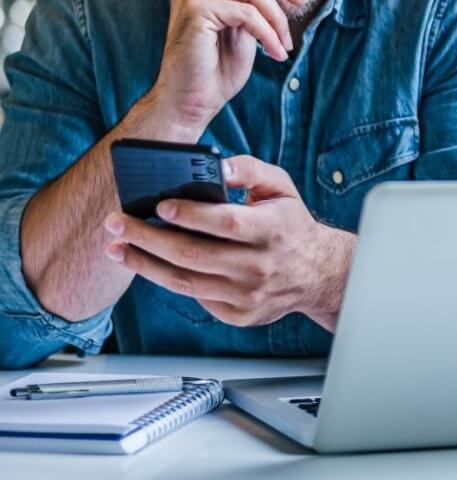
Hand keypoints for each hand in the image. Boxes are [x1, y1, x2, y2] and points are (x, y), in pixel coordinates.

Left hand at [104, 155, 354, 331]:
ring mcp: (247, 295)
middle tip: (118, 223)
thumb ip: (249, 169)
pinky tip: (147, 263)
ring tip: (117, 247)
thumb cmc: (290, 223)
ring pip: (186, 281)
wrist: (316, 273)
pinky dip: (167, 279)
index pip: (227, 223)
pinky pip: (194, 296)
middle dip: (148, 238)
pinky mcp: (237, 314)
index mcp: (272, 230)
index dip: (192, 215)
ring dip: (145, 264)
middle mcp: (259, 266)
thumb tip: (217, 166)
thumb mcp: (280, 186)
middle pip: (195, 254)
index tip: (160, 205)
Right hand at [146, 0, 309, 137]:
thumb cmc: (216, 72)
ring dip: (276, 18)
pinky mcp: (195, 9)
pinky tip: (273, 52)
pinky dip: (267, 32)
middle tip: (300, 2)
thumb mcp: (242, 33)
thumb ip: (251, 6)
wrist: (191, 103)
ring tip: (282, 45)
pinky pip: (246, 11)